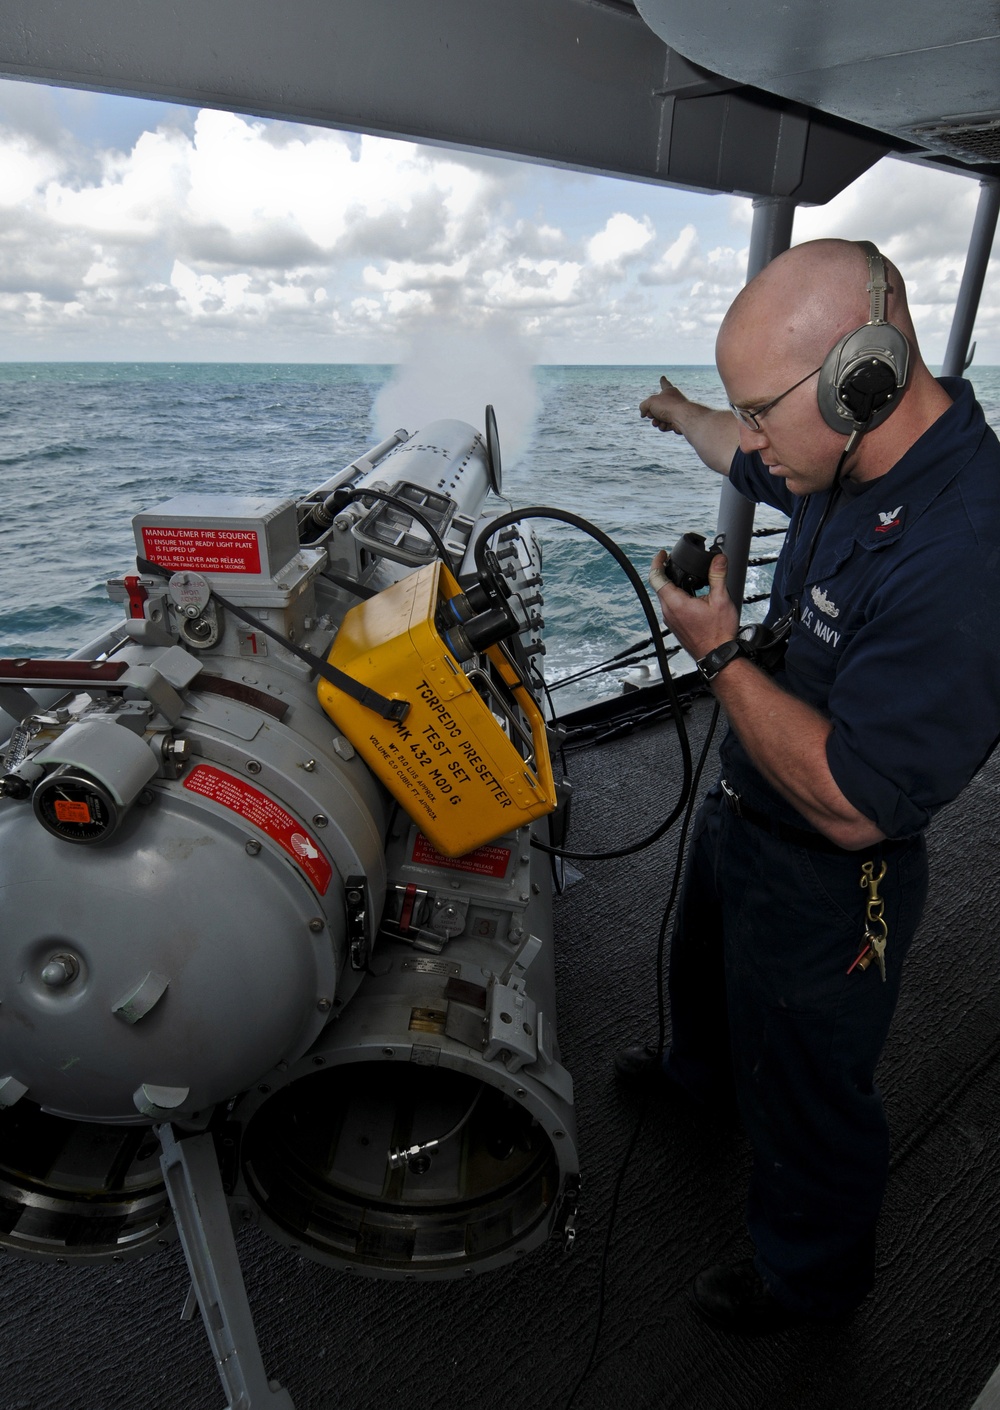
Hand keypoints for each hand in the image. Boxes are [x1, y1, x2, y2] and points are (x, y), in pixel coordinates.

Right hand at [640, 376, 685, 432]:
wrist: (683, 417)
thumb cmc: (668, 406)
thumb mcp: (650, 402)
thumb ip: (643, 406)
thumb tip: (643, 414)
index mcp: (669, 391)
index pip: (664, 384)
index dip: (662, 381)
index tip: (663, 377)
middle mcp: (674, 400)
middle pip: (658, 406)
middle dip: (651, 413)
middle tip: (650, 415)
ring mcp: (676, 412)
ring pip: (661, 418)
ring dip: (655, 422)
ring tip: (656, 422)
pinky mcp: (678, 422)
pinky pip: (666, 425)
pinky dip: (663, 426)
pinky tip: (664, 426)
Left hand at [650, 548, 738, 663]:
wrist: (717, 655)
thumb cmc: (718, 634)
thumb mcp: (722, 600)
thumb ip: (718, 576)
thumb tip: (718, 559)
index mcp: (676, 603)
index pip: (656, 578)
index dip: (657, 562)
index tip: (662, 555)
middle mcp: (668, 612)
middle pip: (659, 586)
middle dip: (664, 571)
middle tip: (673, 561)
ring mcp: (670, 620)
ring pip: (664, 596)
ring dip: (670, 584)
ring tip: (683, 576)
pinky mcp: (675, 626)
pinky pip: (669, 606)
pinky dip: (674, 595)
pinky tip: (688, 594)